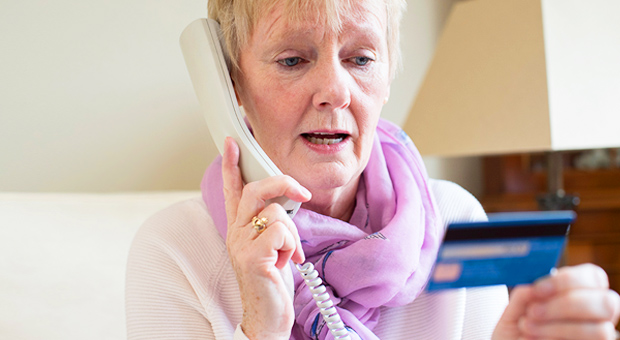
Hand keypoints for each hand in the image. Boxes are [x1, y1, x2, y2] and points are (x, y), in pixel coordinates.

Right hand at [221, 137, 310, 339]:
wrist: (267, 317)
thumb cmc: (272, 282)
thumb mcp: (272, 247)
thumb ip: (273, 224)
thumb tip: (289, 203)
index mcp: (239, 227)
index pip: (233, 189)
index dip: (232, 164)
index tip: (233, 142)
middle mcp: (235, 232)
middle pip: (256, 189)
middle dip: (283, 183)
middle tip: (302, 193)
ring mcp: (241, 244)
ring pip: (276, 212)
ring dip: (292, 234)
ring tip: (287, 254)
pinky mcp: (252, 257)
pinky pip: (281, 231)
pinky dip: (292, 246)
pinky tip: (285, 262)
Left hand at [493, 263, 619, 339]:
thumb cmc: (518, 327)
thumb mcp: (515, 309)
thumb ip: (524, 295)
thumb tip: (532, 288)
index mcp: (580, 293)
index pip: (594, 276)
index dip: (569, 279)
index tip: (538, 289)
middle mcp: (596, 315)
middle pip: (607, 302)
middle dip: (566, 304)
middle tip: (533, 311)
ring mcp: (595, 336)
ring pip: (601, 330)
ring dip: (558, 327)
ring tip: (528, 326)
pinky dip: (553, 339)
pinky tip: (533, 339)